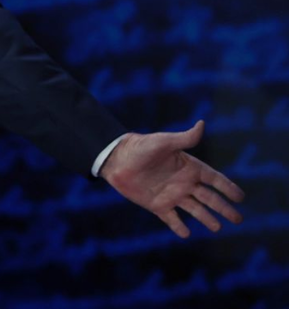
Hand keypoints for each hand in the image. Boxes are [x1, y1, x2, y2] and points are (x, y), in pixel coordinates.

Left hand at [100, 120, 244, 237]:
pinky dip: (178, 227)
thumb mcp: (163, 142)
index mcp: (189, 167)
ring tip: (217, 228)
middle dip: (224, 208)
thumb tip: (202, 124)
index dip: (228, 188)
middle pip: (209, 198)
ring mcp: (172, 195)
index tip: (241, 197)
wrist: (116, 158)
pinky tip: (185, 234)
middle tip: (238, 220)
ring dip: (207, 219)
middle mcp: (184, 183)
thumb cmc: (140, 147)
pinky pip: (171, 219)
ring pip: (195, 210)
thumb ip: (184, 138)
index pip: (214, 179)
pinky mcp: (157, 205)